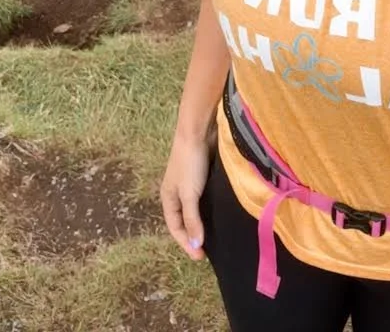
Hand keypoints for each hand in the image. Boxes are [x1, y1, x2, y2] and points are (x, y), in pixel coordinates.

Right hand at [161, 132, 211, 260]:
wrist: (199, 132)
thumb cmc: (190, 164)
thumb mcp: (189, 194)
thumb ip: (192, 219)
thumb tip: (196, 244)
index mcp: (168, 198)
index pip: (175, 228)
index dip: (186, 243)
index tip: (201, 257)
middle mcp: (177, 192)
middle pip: (185, 220)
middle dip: (194, 236)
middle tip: (209, 250)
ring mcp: (191, 184)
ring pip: (197, 210)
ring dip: (204, 223)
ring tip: (217, 236)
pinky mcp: (204, 177)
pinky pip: (207, 199)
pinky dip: (212, 209)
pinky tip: (221, 214)